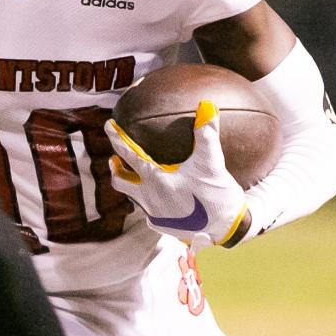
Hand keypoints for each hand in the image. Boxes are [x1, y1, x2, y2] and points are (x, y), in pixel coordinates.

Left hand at [105, 100, 247, 248]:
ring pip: (134, 196)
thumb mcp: (212, 162)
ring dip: (132, 183)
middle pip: (120, 181)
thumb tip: (206, 105)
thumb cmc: (217, 195)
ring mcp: (154, 216)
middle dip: (116, 168)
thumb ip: (207, 133)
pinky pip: (148, 209)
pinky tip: (159, 194)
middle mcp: (148, 199)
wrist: (227, 230)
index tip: (108, 125)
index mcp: (155, 181)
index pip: (128, 154)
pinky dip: (148, 198)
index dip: (116, 138)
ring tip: (136, 174)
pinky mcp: (162, 226)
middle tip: (115, 157)